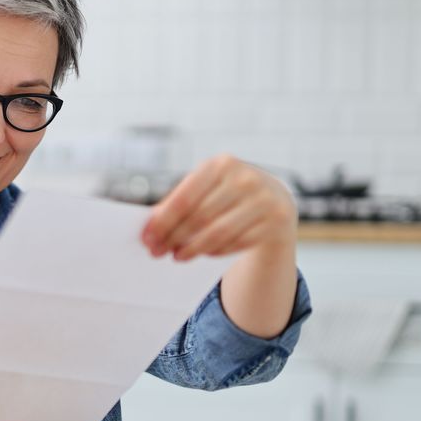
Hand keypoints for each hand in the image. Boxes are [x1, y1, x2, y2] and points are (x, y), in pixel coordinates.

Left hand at [142, 155, 296, 260]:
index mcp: (222, 164)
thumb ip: (178, 202)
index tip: (146, 238)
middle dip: (174, 237)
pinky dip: (215, 251)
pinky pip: (237, 243)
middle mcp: (245, 179)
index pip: (185, 197)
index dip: (163, 221)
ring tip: (177, 256)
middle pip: (200, 217)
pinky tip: (202, 253)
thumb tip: (150, 226)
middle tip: (156, 251)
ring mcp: (263, 201)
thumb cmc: (227, 193)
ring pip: (219, 233)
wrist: (274, 198)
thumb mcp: (206, 188)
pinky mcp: (274, 222)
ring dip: (193, 248)